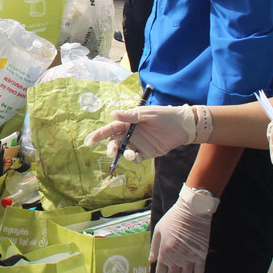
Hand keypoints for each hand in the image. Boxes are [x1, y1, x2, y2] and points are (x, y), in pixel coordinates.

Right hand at [84, 105, 210, 161]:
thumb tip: (113, 114)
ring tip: (128, 154)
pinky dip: (132, 158)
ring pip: (123, 151)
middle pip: (115, 142)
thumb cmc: (164, 115)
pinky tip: (135, 156)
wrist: (182, 126)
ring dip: (121, 154)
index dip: (99, 134)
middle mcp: (131, 134)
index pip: (111, 128)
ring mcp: (138, 144)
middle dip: (110, 147)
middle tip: (111, 151)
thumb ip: (131, 116)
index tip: (89, 140)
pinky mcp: (146, 153)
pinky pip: (135, 158)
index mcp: (128, 122)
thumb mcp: (147, 114)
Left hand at [150, 184, 216, 272]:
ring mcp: (190, 257)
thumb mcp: (158, 230)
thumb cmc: (173, 219)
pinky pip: (199, 271)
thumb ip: (154, 247)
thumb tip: (151, 261)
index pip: (161, 272)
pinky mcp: (201, 255)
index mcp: (164, 252)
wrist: (193, 211)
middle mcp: (177, 258)